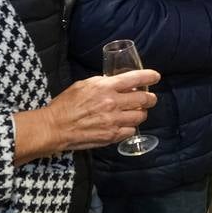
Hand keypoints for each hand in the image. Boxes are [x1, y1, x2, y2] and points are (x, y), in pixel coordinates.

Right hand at [14, 69, 158, 162]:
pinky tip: (125, 124)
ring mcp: (114, 121)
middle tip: (150, 99)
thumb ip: (103, 83)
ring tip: (137, 112)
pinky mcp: (111, 135)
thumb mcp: (84, 85)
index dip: (149, 77)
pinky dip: (130, 127)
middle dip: (150, 98)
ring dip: (141, 113)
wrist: (55, 127)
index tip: (156, 77)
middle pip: (144, 100)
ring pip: (140, 116)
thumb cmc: (66, 104)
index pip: (135, 79)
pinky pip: (131, 131)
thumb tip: (117, 83)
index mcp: (105, 87)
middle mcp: (113, 103)